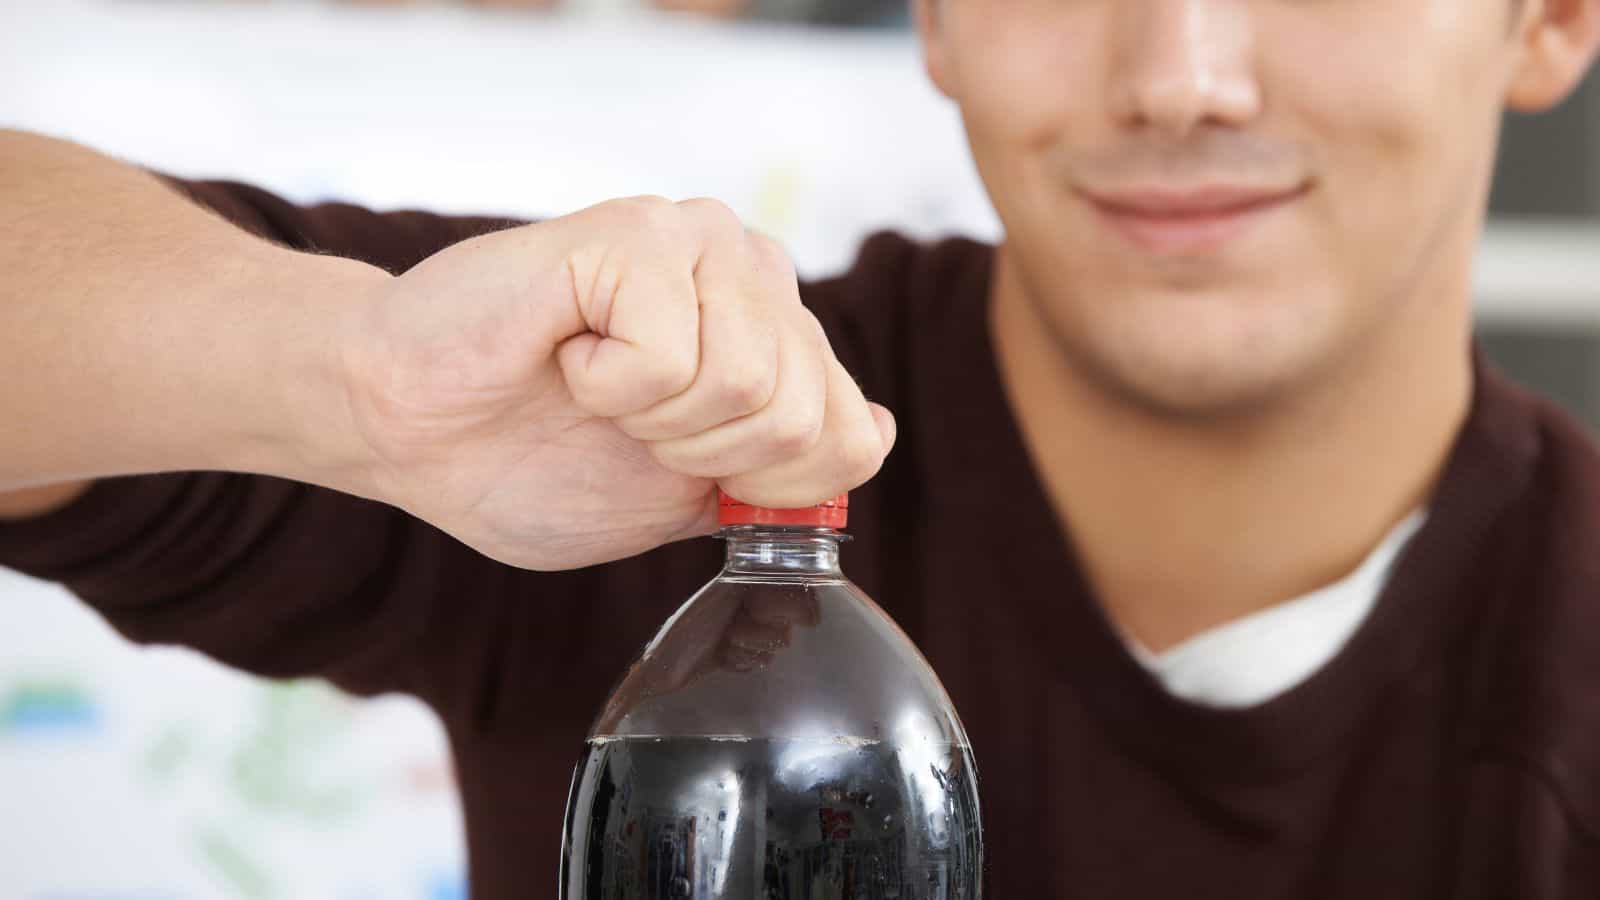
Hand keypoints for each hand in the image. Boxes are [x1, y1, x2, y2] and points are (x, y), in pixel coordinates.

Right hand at [338, 197, 894, 570]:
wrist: (405, 426)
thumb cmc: (523, 456)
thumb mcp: (678, 494)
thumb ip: (776, 473)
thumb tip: (875, 432)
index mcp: (772, 333)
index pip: (850, 434)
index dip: (767, 486)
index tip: (677, 464)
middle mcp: (752, 273)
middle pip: (803, 417)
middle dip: (698, 456)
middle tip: (620, 419)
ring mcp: (701, 242)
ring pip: (748, 387)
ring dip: (649, 418)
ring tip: (591, 380)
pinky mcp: (639, 231)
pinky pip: (670, 358)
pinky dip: (603, 384)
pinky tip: (565, 349)